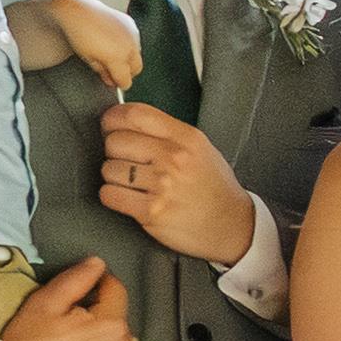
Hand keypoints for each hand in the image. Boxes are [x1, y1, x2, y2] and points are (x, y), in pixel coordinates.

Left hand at [54, 0, 145, 91]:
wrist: (78, 10)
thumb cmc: (79, 33)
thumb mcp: (88, 58)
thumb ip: (103, 72)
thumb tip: (111, 81)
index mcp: (118, 58)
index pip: (126, 81)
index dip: (119, 83)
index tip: (114, 82)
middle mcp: (129, 46)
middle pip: (136, 69)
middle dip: (127, 72)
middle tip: (114, 70)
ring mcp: (132, 34)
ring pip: (136, 54)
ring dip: (128, 57)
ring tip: (112, 52)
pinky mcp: (130, 24)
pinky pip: (134, 40)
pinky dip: (128, 43)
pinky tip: (114, 39)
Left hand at [101, 101, 259, 265]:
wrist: (232, 226)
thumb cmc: (213, 187)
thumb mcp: (200, 148)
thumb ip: (166, 132)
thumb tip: (122, 122)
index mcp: (186, 138)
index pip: (134, 114)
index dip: (112, 120)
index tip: (111, 128)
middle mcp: (174, 158)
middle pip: (114, 142)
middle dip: (115, 152)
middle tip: (130, 163)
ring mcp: (162, 186)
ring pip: (108, 169)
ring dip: (115, 177)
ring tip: (135, 184)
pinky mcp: (151, 212)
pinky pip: (109, 194)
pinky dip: (113, 196)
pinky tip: (129, 198)